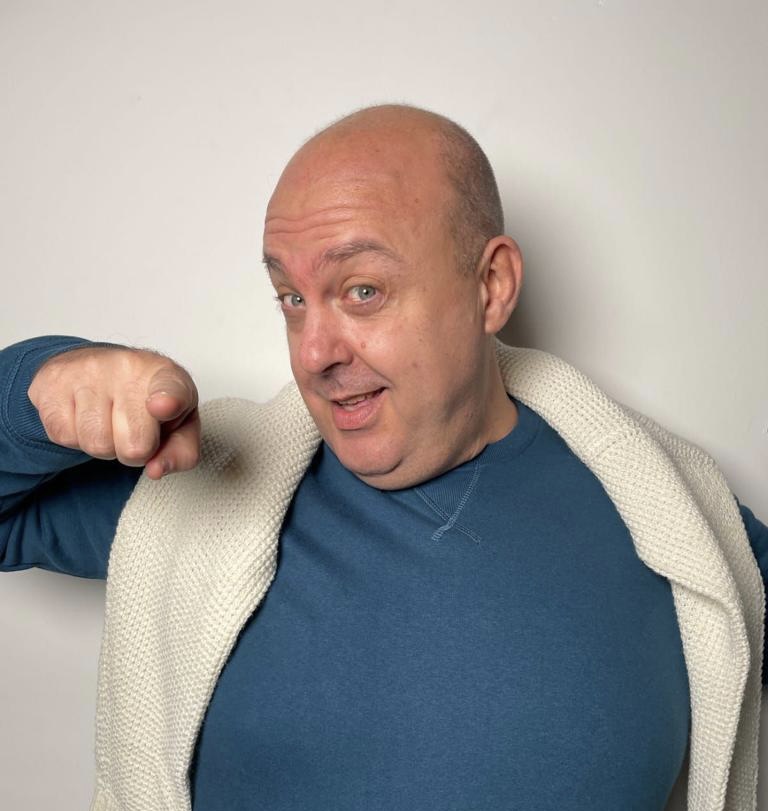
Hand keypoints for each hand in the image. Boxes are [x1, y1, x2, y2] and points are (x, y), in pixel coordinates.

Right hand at [28, 346, 199, 479]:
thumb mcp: (179, 425)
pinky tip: (84, 417)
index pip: (170, 389)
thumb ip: (181, 453)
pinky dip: (76, 439)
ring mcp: (88, 370)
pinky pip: (64, 437)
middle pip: (134, 445)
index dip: (169, 402)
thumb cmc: (147, 401)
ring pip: (97, 445)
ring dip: (105, 447)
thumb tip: (155, 470)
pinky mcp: (53, 381)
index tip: (164, 406)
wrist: (100, 366)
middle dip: (135, 452)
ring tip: (109, 423)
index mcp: (168, 375)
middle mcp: (128, 366)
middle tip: (134, 431)